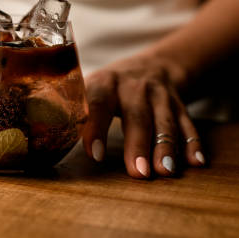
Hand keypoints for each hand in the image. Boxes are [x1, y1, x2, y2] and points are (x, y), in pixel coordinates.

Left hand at [83, 55, 204, 177]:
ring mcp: (160, 96)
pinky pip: (188, 124)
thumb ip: (74, 108)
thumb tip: (42, 129)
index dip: (95, 127)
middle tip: (138, 173)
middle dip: (138, 144)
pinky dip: (193, 143)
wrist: (155, 65)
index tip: (93, 154)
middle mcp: (135, 87)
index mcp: (105, 82)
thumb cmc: (112, 86)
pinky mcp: (180, 105)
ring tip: (166, 172)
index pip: (97, 103)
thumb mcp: (91, 87)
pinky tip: (196, 163)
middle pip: (137, 115)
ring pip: (165, 120)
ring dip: (167, 147)